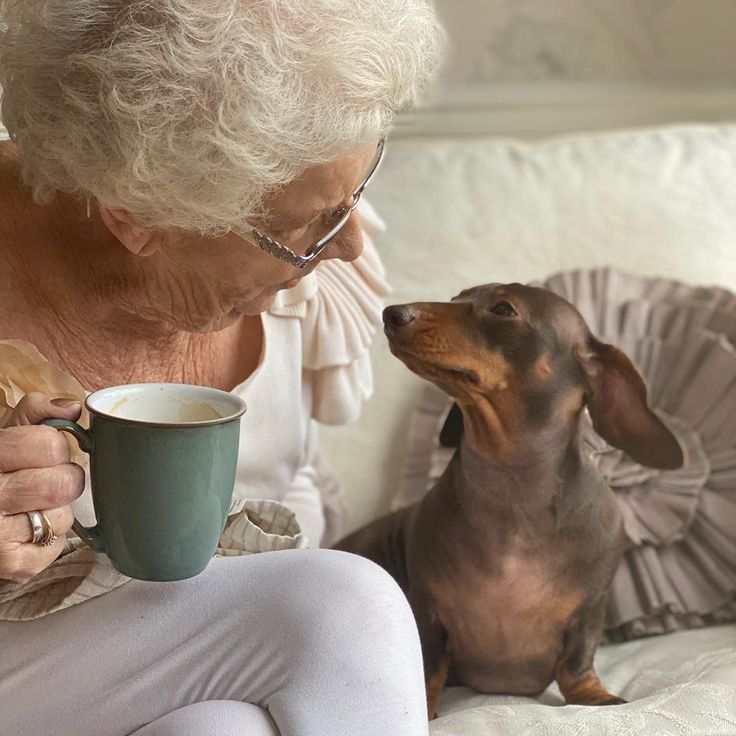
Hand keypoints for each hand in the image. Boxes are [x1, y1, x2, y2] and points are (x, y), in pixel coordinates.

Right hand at [0, 393, 84, 583]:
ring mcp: (0, 535)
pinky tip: (26, 530)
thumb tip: (73, 408)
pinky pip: (60, 542)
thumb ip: (36, 412)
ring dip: (55, 509)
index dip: (54, 446)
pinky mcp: (16, 566)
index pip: (50, 445)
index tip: (41, 451)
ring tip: (28, 507)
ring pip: (65, 514)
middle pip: (66, 483)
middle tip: (42, 479)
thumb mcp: (3, 434)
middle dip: (63, 478)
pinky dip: (50, 537)